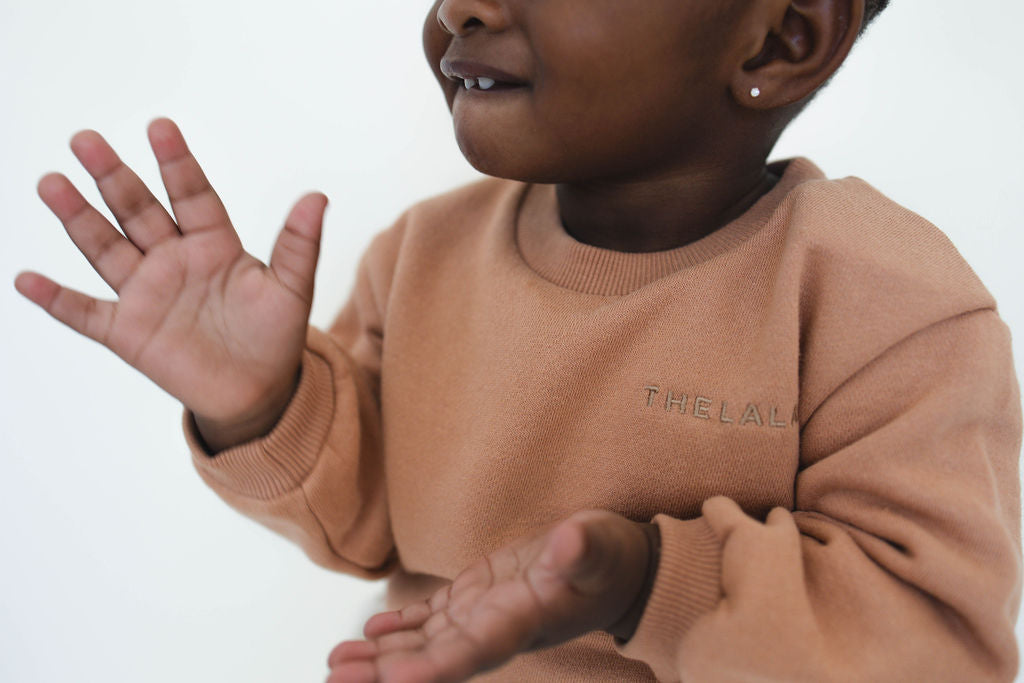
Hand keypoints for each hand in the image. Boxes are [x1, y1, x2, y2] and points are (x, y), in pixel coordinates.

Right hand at [14, 119, 327, 449]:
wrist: (258, 391)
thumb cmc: (275, 336)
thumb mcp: (292, 289)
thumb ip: (299, 245)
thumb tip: (318, 196)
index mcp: (214, 244)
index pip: (191, 194)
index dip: (176, 163)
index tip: (159, 127)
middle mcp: (173, 260)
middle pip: (138, 211)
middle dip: (114, 176)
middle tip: (87, 140)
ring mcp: (146, 294)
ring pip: (106, 248)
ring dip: (78, 218)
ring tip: (52, 182)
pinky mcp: (128, 332)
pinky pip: (86, 313)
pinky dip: (56, 300)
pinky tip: (27, 279)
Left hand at [326, 510, 656, 682]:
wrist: (618, 565)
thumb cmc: (613, 560)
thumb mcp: (603, 550)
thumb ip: (584, 551)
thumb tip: (568, 542)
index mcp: (522, 622)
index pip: (472, 653)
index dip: (432, 668)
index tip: (392, 679)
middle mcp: (496, 628)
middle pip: (434, 658)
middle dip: (385, 671)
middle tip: (335, 676)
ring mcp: (485, 614)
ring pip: (425, 642)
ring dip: (381, 654)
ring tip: (336, 660)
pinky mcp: (481, 595)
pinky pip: (434, 617)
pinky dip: (402, 625)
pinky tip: (372, 628)